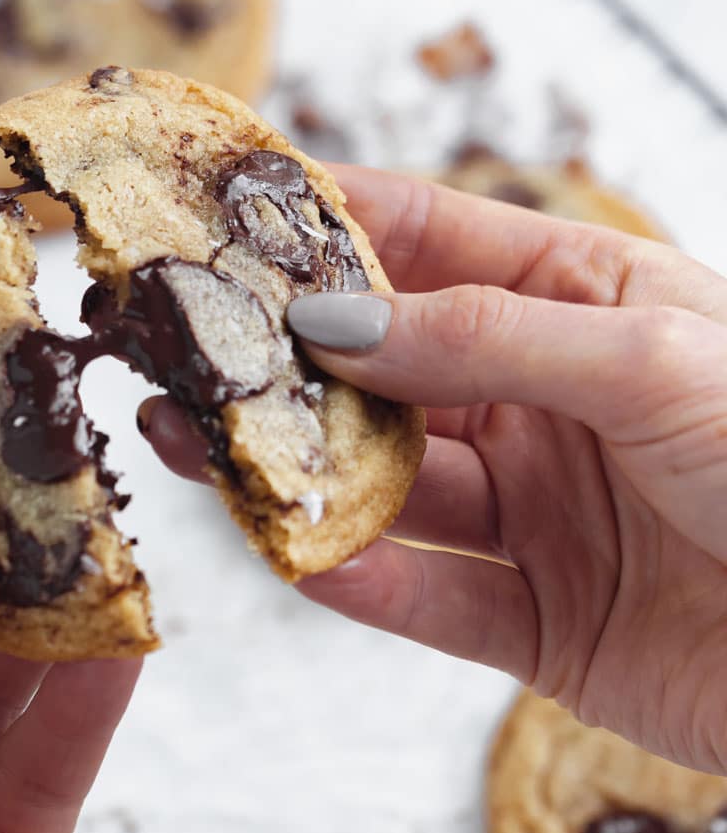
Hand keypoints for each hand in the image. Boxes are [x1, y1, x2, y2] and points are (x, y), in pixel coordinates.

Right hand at [142, 169, 726, 774]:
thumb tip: (339, 319)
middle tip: (181, 345)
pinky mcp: (544, 624)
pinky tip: (298, 556)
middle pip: (390, 369)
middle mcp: (552, 402)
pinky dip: (361, 581)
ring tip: (196, 442)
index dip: (332, 223)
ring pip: (391, 485)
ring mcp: (545, 515)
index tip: (225, 208)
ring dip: (297, 469)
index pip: (435, 242)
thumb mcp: (652, 361)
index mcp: (590, 303)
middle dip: (286, 358)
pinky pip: (430, 599)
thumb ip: (487, 337)